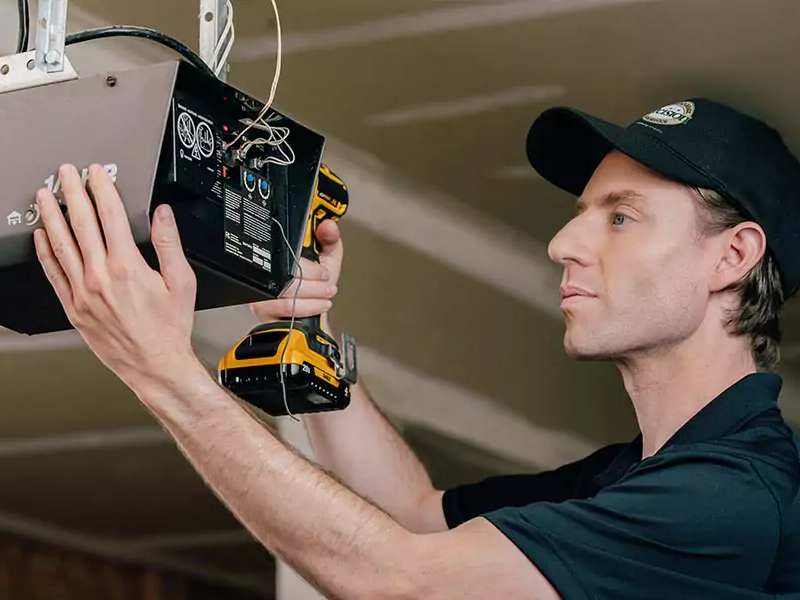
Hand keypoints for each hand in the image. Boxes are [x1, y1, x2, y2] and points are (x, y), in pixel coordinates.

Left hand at [33, 164, 199, 392]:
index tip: (96, 173)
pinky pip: (53, 274)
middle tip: (66, 173)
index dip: (101, 188)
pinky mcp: (74, 308)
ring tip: (45, 195)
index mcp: (127, 266)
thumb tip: (163, 215)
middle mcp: (100, 277)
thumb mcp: (182, 282)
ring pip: (61, 244)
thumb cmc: (169, 328)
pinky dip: (45, 252)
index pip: (110, 215)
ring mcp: (83, 293)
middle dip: (73, 192)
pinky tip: (41, 237)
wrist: (155, 364)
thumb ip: (169, 244)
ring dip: (51, 216)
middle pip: (81, 223)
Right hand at [249, 219, 342, 321]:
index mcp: (281, 252)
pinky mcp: (262, 308)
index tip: (323, 266)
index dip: (307, 256)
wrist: (311, 317)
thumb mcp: (327, 258)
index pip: (285, 245)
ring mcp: (262, 289)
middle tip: (325, 279)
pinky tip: (320, 304)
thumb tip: (328, 225)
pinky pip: (284, 306)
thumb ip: (331, 240)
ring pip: (286, 288)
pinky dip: (308, 306)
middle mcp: (268, 270)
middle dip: (314, 277)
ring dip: (314, 292)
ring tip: (326, 292)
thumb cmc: (317, 287)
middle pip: (286, 269)